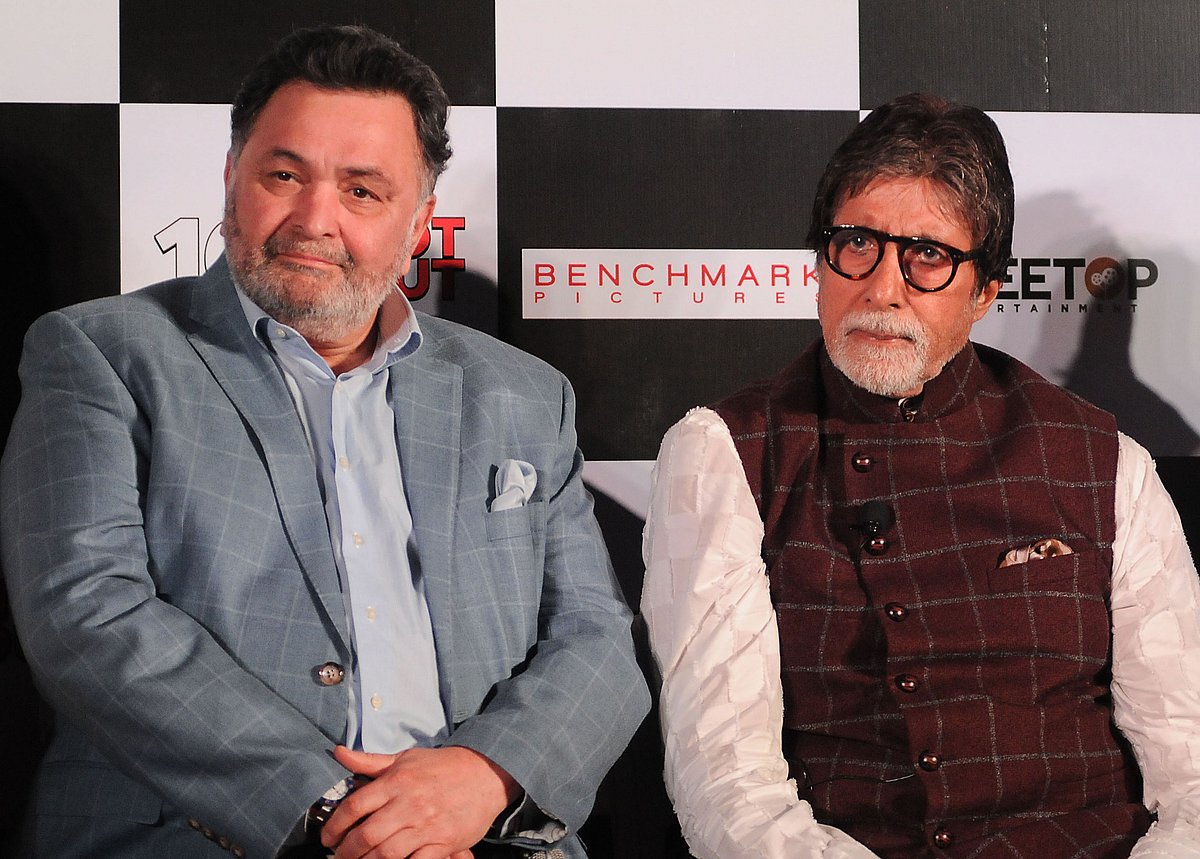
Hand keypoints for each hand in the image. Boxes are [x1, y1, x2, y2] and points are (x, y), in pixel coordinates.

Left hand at [321, 744, 518, 858]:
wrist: (485, 773)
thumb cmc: (442, 766)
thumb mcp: (405, 758)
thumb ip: (370, 761)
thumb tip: (338, 753)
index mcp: (396, 782)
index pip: (355, 806)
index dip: (335, 825)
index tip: (327, 837)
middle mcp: (408, 804)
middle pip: (365, 835)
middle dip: (346, 851)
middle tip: (339, 855)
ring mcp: (426, 826)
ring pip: (385, 854)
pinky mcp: (443, 844)